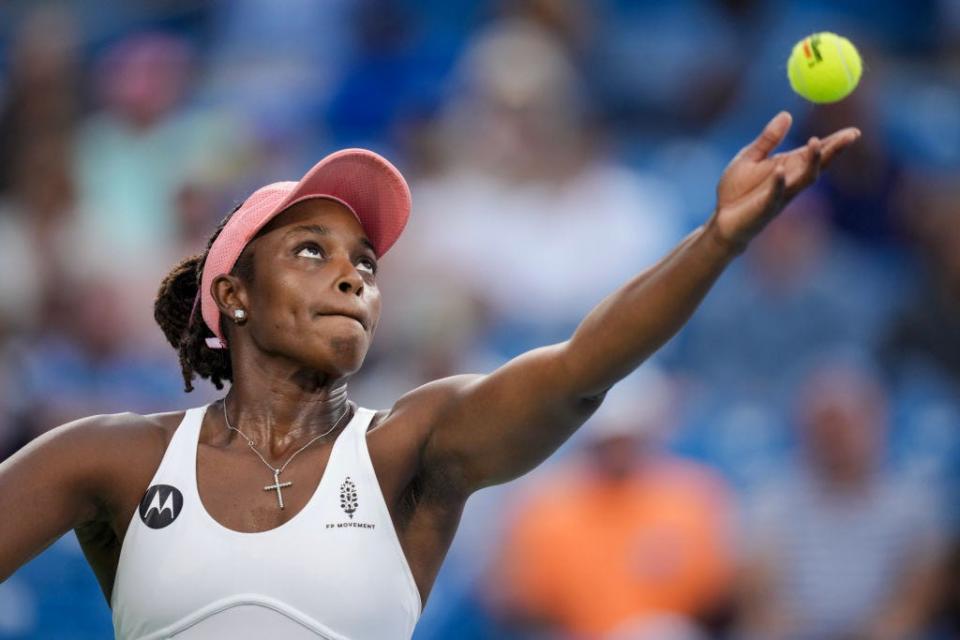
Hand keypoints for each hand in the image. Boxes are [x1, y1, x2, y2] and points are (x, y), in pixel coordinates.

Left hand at [707, 111, 859, 252]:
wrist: (721, 221)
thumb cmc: (736, 190)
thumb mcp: (750, 157)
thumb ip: (768, 139)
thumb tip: (786, 114)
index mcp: (788, 166)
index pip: (816, 153)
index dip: (835, 142)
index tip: (854, 131)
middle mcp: (790, 181)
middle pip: (818, 164)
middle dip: (834, 150)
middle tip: (850, 136)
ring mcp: (780, 196)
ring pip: (803, 180)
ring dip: (811, 162)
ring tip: (815, 142)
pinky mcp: (765, 208)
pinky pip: (774, 195)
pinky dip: (778, 183)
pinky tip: (780, 170)